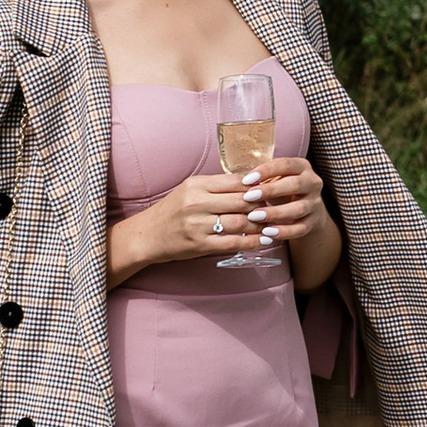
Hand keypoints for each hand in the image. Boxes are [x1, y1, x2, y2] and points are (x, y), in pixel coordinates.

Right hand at [110, 165, 273, 278]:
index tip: (273, 188)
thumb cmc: (173, 211)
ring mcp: (198, 224)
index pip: (237, 181)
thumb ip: (217, 186)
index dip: (259, 185)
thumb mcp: (190, 190)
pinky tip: (264, 241)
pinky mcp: (199, 244)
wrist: (147, 235)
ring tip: (276, 225)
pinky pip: (232, 243)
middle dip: (264, 205)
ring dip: (262, 225)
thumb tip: (251, 183)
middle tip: (279, 207)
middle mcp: (197, 203)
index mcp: (197, 185)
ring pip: (240, 222)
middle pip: (242, 201)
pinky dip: (252, 242)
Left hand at [241, 151, 334, 268]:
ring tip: (254, 217)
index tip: (246, 179)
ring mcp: (315, 204)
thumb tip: (235, 181)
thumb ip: (262, 178)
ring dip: (275, 212)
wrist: (307, 210)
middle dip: (270, 191)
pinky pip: (300, 228)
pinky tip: (267, 232)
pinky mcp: (313, 222)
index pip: (286, 165)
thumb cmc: (283, 191)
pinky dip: (284, 232)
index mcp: (302, 167)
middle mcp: (312, 183)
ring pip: (298, 208)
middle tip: (248, 197)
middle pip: (295, 185)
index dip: (266, 171)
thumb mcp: (276, 179)